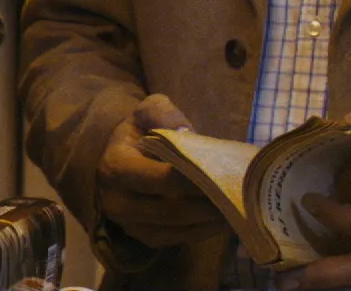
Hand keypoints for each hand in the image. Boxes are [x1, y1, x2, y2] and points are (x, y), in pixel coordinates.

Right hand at [96, 93, 230, 248]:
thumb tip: (187, 132)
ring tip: (234, 210)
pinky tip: (221, 221)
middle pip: (168, 211)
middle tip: (235, 198)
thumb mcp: (149, 109)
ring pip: (172, 230)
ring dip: (206, 223)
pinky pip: (173, 240)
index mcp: (115, 166)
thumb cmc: (141, 128)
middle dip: (204, 206)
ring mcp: (127, 223)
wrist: (121, 151)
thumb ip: (165, 114)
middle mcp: (115, 200)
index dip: (192, 181)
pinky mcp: (141, 235)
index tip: (221, 175)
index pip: (159, 179)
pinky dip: (199, 233)